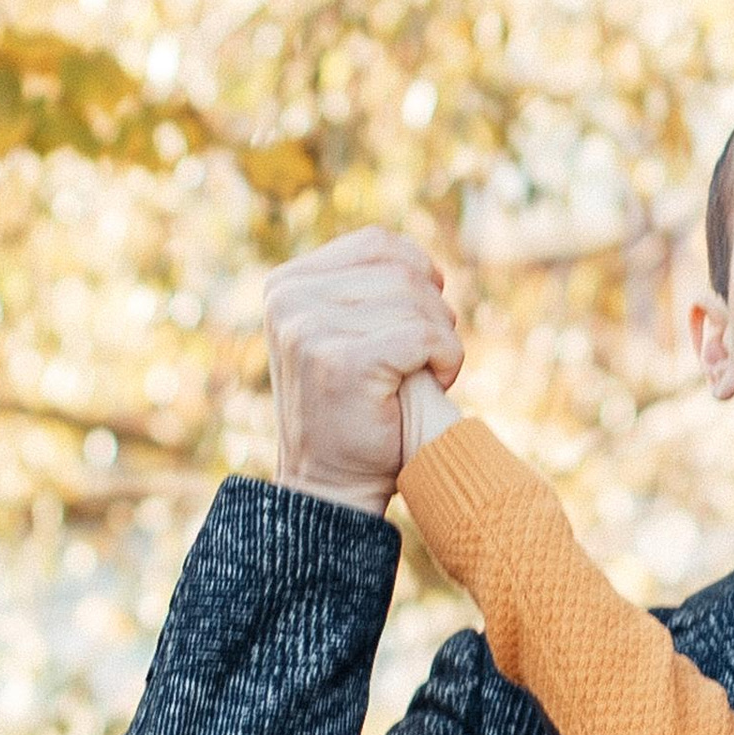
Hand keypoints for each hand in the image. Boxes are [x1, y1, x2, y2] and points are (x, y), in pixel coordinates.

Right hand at [265, 228, 464, 516]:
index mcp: (286, 285)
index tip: (422, 324)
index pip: (378, 244)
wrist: (332, 490)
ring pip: (417, 300)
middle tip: (429, 360)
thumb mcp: (348, 339)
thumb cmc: (355, 419)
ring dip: (441, 340)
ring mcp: (309, 327)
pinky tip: (437, 383)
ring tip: (427, 376)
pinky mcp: (340, 360)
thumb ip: (367, 294)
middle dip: (434, 313)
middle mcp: (289, 298)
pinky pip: (424, 335)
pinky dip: (447, 359)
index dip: (418, 276)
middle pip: (402, 270)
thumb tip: (423, 262)